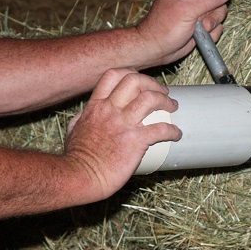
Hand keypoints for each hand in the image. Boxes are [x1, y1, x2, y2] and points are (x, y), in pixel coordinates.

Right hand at [64, 69, 181, 199]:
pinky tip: (176, 134)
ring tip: (173, 107)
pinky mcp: (136, 141)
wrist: (82, 176)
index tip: (142, 82)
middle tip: (162, 93)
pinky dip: (172, 130)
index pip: (114, 76)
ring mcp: (123, 124)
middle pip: (135, 81)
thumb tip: (84, 115)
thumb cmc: (77, 158)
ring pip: (150, 99)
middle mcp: (110, 110)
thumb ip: (81, 119)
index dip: (131, 74)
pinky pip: (160, 129)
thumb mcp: (74, 130)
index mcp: (96, 106)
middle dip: (153, 84)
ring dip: (166, 101)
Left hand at [136, 0, 230, 66]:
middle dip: (214, 8)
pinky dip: (212, 32)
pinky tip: (201, 37)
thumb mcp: (186, 9)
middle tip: (202, 19)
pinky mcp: (200, 23)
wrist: (157, 49)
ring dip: (213, 21)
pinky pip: (216, 23)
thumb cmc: (164, 27)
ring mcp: (196, 8)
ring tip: (202, 29)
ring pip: (219, 8)